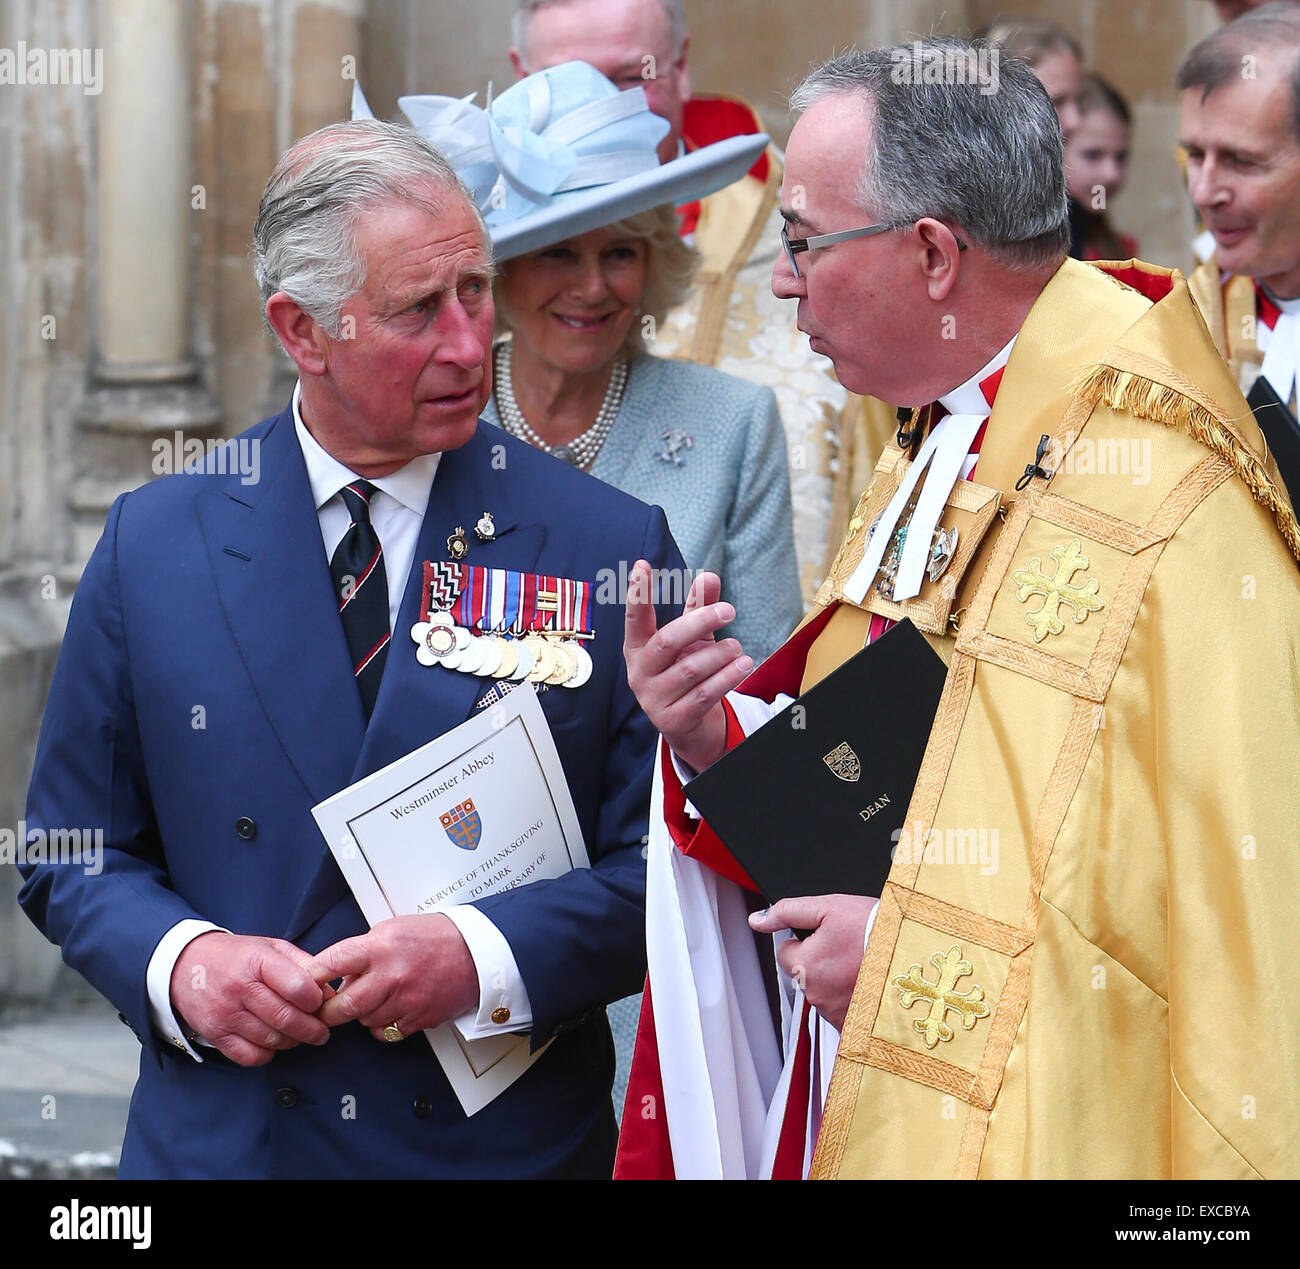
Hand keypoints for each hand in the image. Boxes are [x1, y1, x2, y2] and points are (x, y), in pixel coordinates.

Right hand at [170, 931, 330, 1066]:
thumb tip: (329, 991)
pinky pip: (250, 1056)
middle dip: (312, 1029)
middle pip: (286, 1018)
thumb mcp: (270, 947)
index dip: (316, 999)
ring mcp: (225, 1014)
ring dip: (293, 1041)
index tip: (322, 1002)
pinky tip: (274, 1042)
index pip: (297, 987)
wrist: (185, 965)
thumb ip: (302, 965)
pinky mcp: (215, 1035)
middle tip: (322, 1031)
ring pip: (271, 1039)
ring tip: (300, 1034)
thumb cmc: (236, 956)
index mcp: (257, 961)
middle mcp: (239, 989)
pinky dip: (268, 1054)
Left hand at [308, 914, 478, 1040]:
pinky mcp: (418, 1019)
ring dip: (362, 1014)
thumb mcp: (394, 929)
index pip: (331, 963)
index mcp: (380, 946)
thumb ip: (364, 952)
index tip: (302, 984)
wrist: (476, 952)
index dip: (311, 977)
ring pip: (364, 1021)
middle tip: (326, 1009)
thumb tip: (341, 977)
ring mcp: (405, 1000)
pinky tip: (391, 1010)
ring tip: (375, 998)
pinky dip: (383, 1026)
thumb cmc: (437, 937)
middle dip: (329, 1011)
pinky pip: (386, 1032)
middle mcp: (390, 975)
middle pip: (342, 1006)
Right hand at [623, 560, 752, 772]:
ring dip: (720, 654)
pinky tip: (743, 666)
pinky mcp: (671, 721)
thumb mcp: (692, 639)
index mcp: (638, 647)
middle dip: (701, 622)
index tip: (642, 565)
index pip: (634, 618)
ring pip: (690, 669)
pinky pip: (703, 694)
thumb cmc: (685, 671)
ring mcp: (653, 699)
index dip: (637, 593)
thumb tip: (709, 576)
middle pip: (667, 641)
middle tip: (729, 610)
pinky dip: (727, 677)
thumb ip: (697, 609)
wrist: (687, 725)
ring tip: (738, 648)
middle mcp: (639, 672)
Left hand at [749, 895, 878, 1030]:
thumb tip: (757, 920)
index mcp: (804, 965)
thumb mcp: (829, 907)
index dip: (805, 941)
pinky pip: (845, 1013)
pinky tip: (871, 985)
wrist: (916, 954)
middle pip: (805, 975)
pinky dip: (854, 1001)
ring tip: (864, 965)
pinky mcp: (857, 1027)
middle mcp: (816, 995)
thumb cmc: (877, 930)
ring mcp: (836, 1014)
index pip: (786, 953)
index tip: (828, 936)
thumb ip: (788, 912)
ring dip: (838, 982)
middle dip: (821, 962)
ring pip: (825, 994)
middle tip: (850, 948)